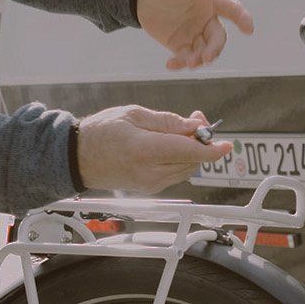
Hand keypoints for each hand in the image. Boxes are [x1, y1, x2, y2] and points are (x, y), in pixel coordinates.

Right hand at [77, 106, 232, 194]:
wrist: (77, 157)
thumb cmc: (102, 131)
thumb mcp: (135, 115)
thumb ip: (168, 122)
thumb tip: (195, 126)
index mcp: (145, 151)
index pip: (189, 152)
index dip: (212, 149)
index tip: (227, 145)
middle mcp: (149, 172)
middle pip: (192, 161)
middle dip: (201, 142)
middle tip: (197, 120)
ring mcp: (150, 184)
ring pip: (187, 169)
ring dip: (193, 151)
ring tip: (182, 129)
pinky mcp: (150, 188)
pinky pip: (176, 173)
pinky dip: (181, 159)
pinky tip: (173, 144)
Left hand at [137, 0, 254, 69]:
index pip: (231, 8)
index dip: (242, 18)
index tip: (249, 29)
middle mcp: (206, 18)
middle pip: (218, 37)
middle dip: (215, 48)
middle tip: (205, 57)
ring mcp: (195, 33)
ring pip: (205, 51)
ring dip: (200, 59)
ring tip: (189, 62)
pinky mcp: (181, 45)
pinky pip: (186, 58)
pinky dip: (180, 64)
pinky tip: (170, 65)